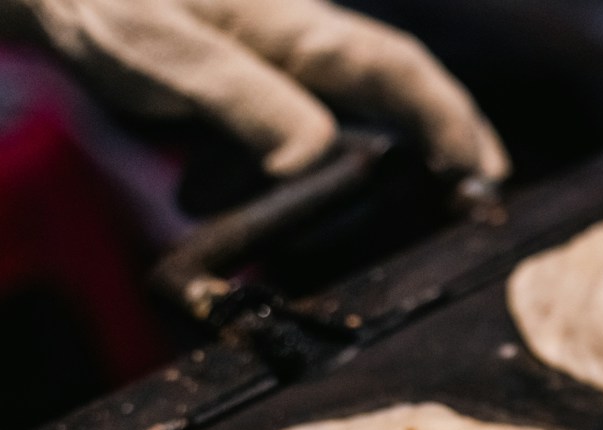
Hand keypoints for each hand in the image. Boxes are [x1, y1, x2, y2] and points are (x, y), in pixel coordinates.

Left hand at [6, 0, 508, 178]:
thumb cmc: (98, 2)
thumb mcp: (163, 53)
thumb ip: (242, 102)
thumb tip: (313, 162)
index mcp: (295, 28)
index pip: (398, 71)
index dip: (451, 123)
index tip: (480, 174)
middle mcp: (299, 45)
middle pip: (398, 95)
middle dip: (447, 145)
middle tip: (483, 201)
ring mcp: (275, 68)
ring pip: (357, 118)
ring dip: (388, 166)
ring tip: (415, 213)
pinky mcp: (247, 93)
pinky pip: (304, 135)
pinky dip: (316, 175)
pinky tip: (289, 204)